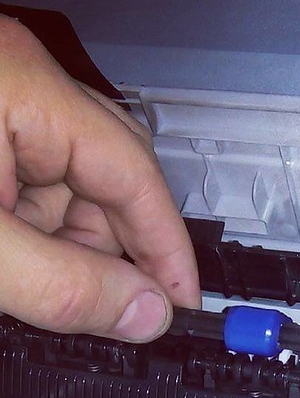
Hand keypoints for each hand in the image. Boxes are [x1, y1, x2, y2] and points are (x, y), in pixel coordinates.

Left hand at [0, 15, 199, 341]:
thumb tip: (145, 314)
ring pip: (72, 189)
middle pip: (110, 183)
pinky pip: (35, 183)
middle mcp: (20, 84)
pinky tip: (19, 263)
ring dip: (68, 249)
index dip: (168, 250)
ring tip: (36, 288)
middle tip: (114, 313)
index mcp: (25, 89)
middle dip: (113, 253)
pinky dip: (35, 233)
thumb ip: (63, 287)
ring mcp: (0, 100)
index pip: (136, 177)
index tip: (183, 303)